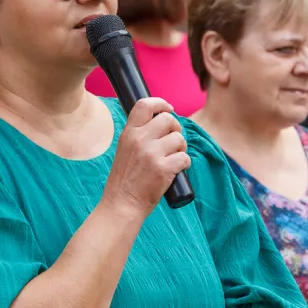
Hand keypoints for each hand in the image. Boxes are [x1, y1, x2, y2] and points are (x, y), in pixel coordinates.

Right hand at [102, 98, 190, 215]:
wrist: (122, 203)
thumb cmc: (125, 179)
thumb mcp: (124, 149)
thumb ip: (139, 134)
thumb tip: (161, 121)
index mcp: (129, 133)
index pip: (145, 105)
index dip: (161, 103)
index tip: (169, 109)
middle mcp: (140, 140)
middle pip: (168, 119)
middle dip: (176, 129)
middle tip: (173, 142)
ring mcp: (152, 154)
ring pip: (179, 139)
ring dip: (181, 148)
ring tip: (172, 159)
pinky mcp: (163, 169)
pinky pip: (185, 158)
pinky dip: (185, 164)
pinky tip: (176, 171)